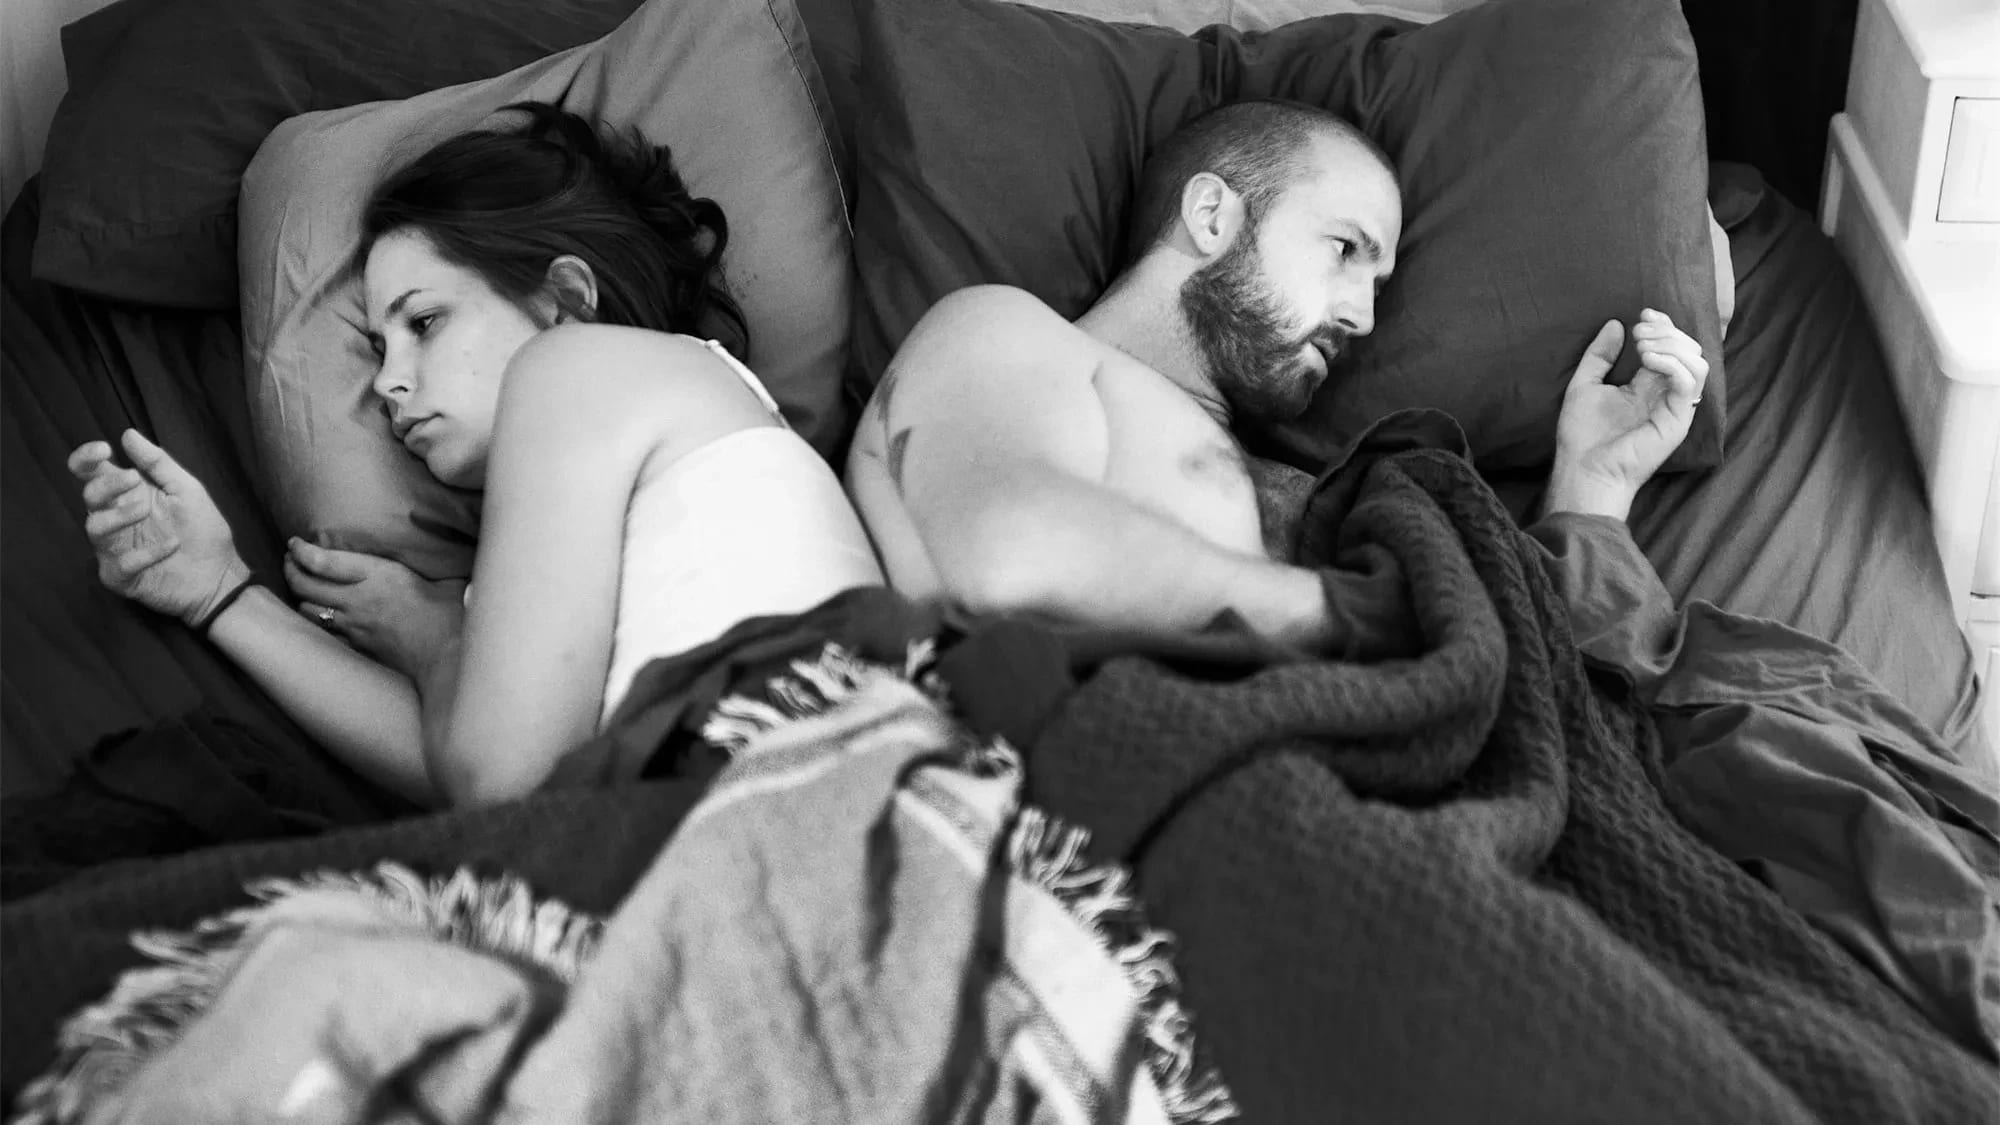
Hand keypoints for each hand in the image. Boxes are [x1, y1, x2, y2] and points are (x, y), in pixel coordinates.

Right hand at [69, 430, 247, 625]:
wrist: (219, 575)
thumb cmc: (202, 530)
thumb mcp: (187, 490)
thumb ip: (158, 463)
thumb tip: (128, 434)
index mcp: (126, 495)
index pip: (91, 473)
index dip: (86, 459)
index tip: (103, 449)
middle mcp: (115, 519)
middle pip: (90, 497)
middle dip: (106, 485)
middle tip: (132, 479)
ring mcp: (114, 549)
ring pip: (94, 528)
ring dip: (119, 516)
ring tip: (146, 510)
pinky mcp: (120, 577)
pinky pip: (119, 563)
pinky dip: (145, 553)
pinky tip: (171, 546)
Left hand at [285, 539, 466, 679]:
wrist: (446, 654)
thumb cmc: (448, 613)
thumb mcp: (437, 577)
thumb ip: (425, 566)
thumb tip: (443, 552)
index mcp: (376, 575)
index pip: (322, 561)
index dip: (301, 551)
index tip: (295, 543)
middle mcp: (357, 599)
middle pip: (304, 585)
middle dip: (290, 570)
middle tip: (290, 561)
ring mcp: (352, 625)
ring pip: (306, 609)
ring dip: (300, 596)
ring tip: (302, 587)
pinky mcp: (355, 645)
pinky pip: (324, 631)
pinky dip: (316, 620)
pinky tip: (319, 614)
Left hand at [1547, 310, 1708, 520]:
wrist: (1585, 469)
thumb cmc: (1582, 434)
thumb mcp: (1584, 384)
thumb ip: (1600, 355)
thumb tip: (1615, 324)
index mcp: (1646, 384)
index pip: (1669, 347)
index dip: (1663, 325)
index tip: (1643, 313)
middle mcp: (1664, 393)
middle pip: (1687, 350)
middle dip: (1667, 331)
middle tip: (1640, 331)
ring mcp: (1674, 406)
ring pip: (1697, 362)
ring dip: (1672, 345)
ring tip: (1643, 346)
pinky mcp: (1678, 419)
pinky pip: (1690, 382)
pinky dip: (1674, 364)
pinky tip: (1650, 360)